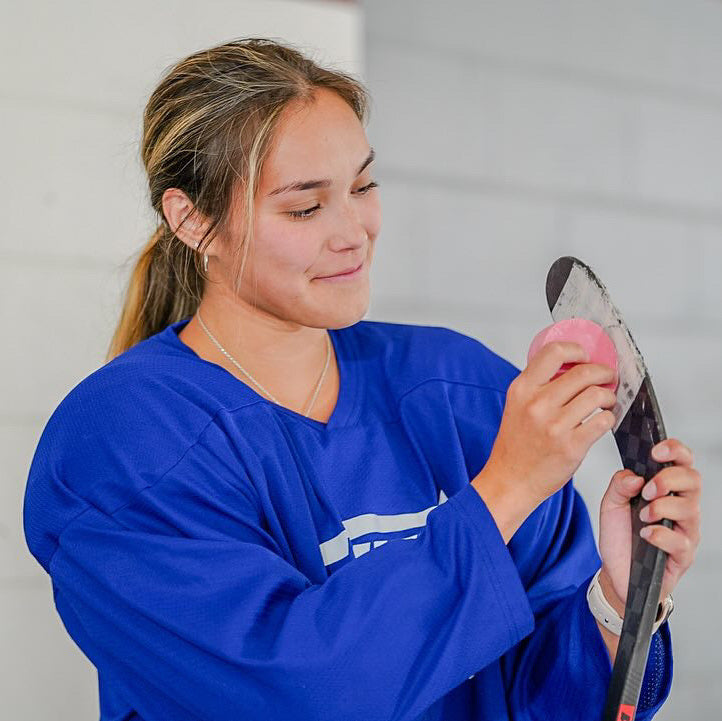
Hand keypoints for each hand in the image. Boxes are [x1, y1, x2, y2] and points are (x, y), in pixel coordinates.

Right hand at [482, 341, 617, 508]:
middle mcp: (537, 404)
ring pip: (597, 395)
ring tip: (605, 402)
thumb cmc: (516, 446)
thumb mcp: (517, 406)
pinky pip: (603, 421)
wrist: (510, 481)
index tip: (585, 356)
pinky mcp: (571, 446)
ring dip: (608, 396)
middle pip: (583, 372)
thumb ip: (538, 386)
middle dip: (603, 372)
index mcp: (522, 389)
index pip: (554, 352)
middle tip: (606, 377)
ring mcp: (554, 425)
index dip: (577, 350)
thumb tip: (571, 367)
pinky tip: (602, 421)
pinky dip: (608, 418)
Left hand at [598, 439, 701, 611]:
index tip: (656, 451)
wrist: (616, 571)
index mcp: (667, 489)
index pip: (682, 462)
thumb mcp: (611, 504)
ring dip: (662, 507)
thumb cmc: (621, 535)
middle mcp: (682, 507)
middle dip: (669, 479)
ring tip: (643, 515)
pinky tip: (646, 535)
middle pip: (693, 479)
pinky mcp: (682, 556)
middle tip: (646, 490)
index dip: (675, 451)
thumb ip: (619, 485)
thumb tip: (635, 476)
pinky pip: (680, 541)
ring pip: (690, 508)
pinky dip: (660, 534)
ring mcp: (685, 531)